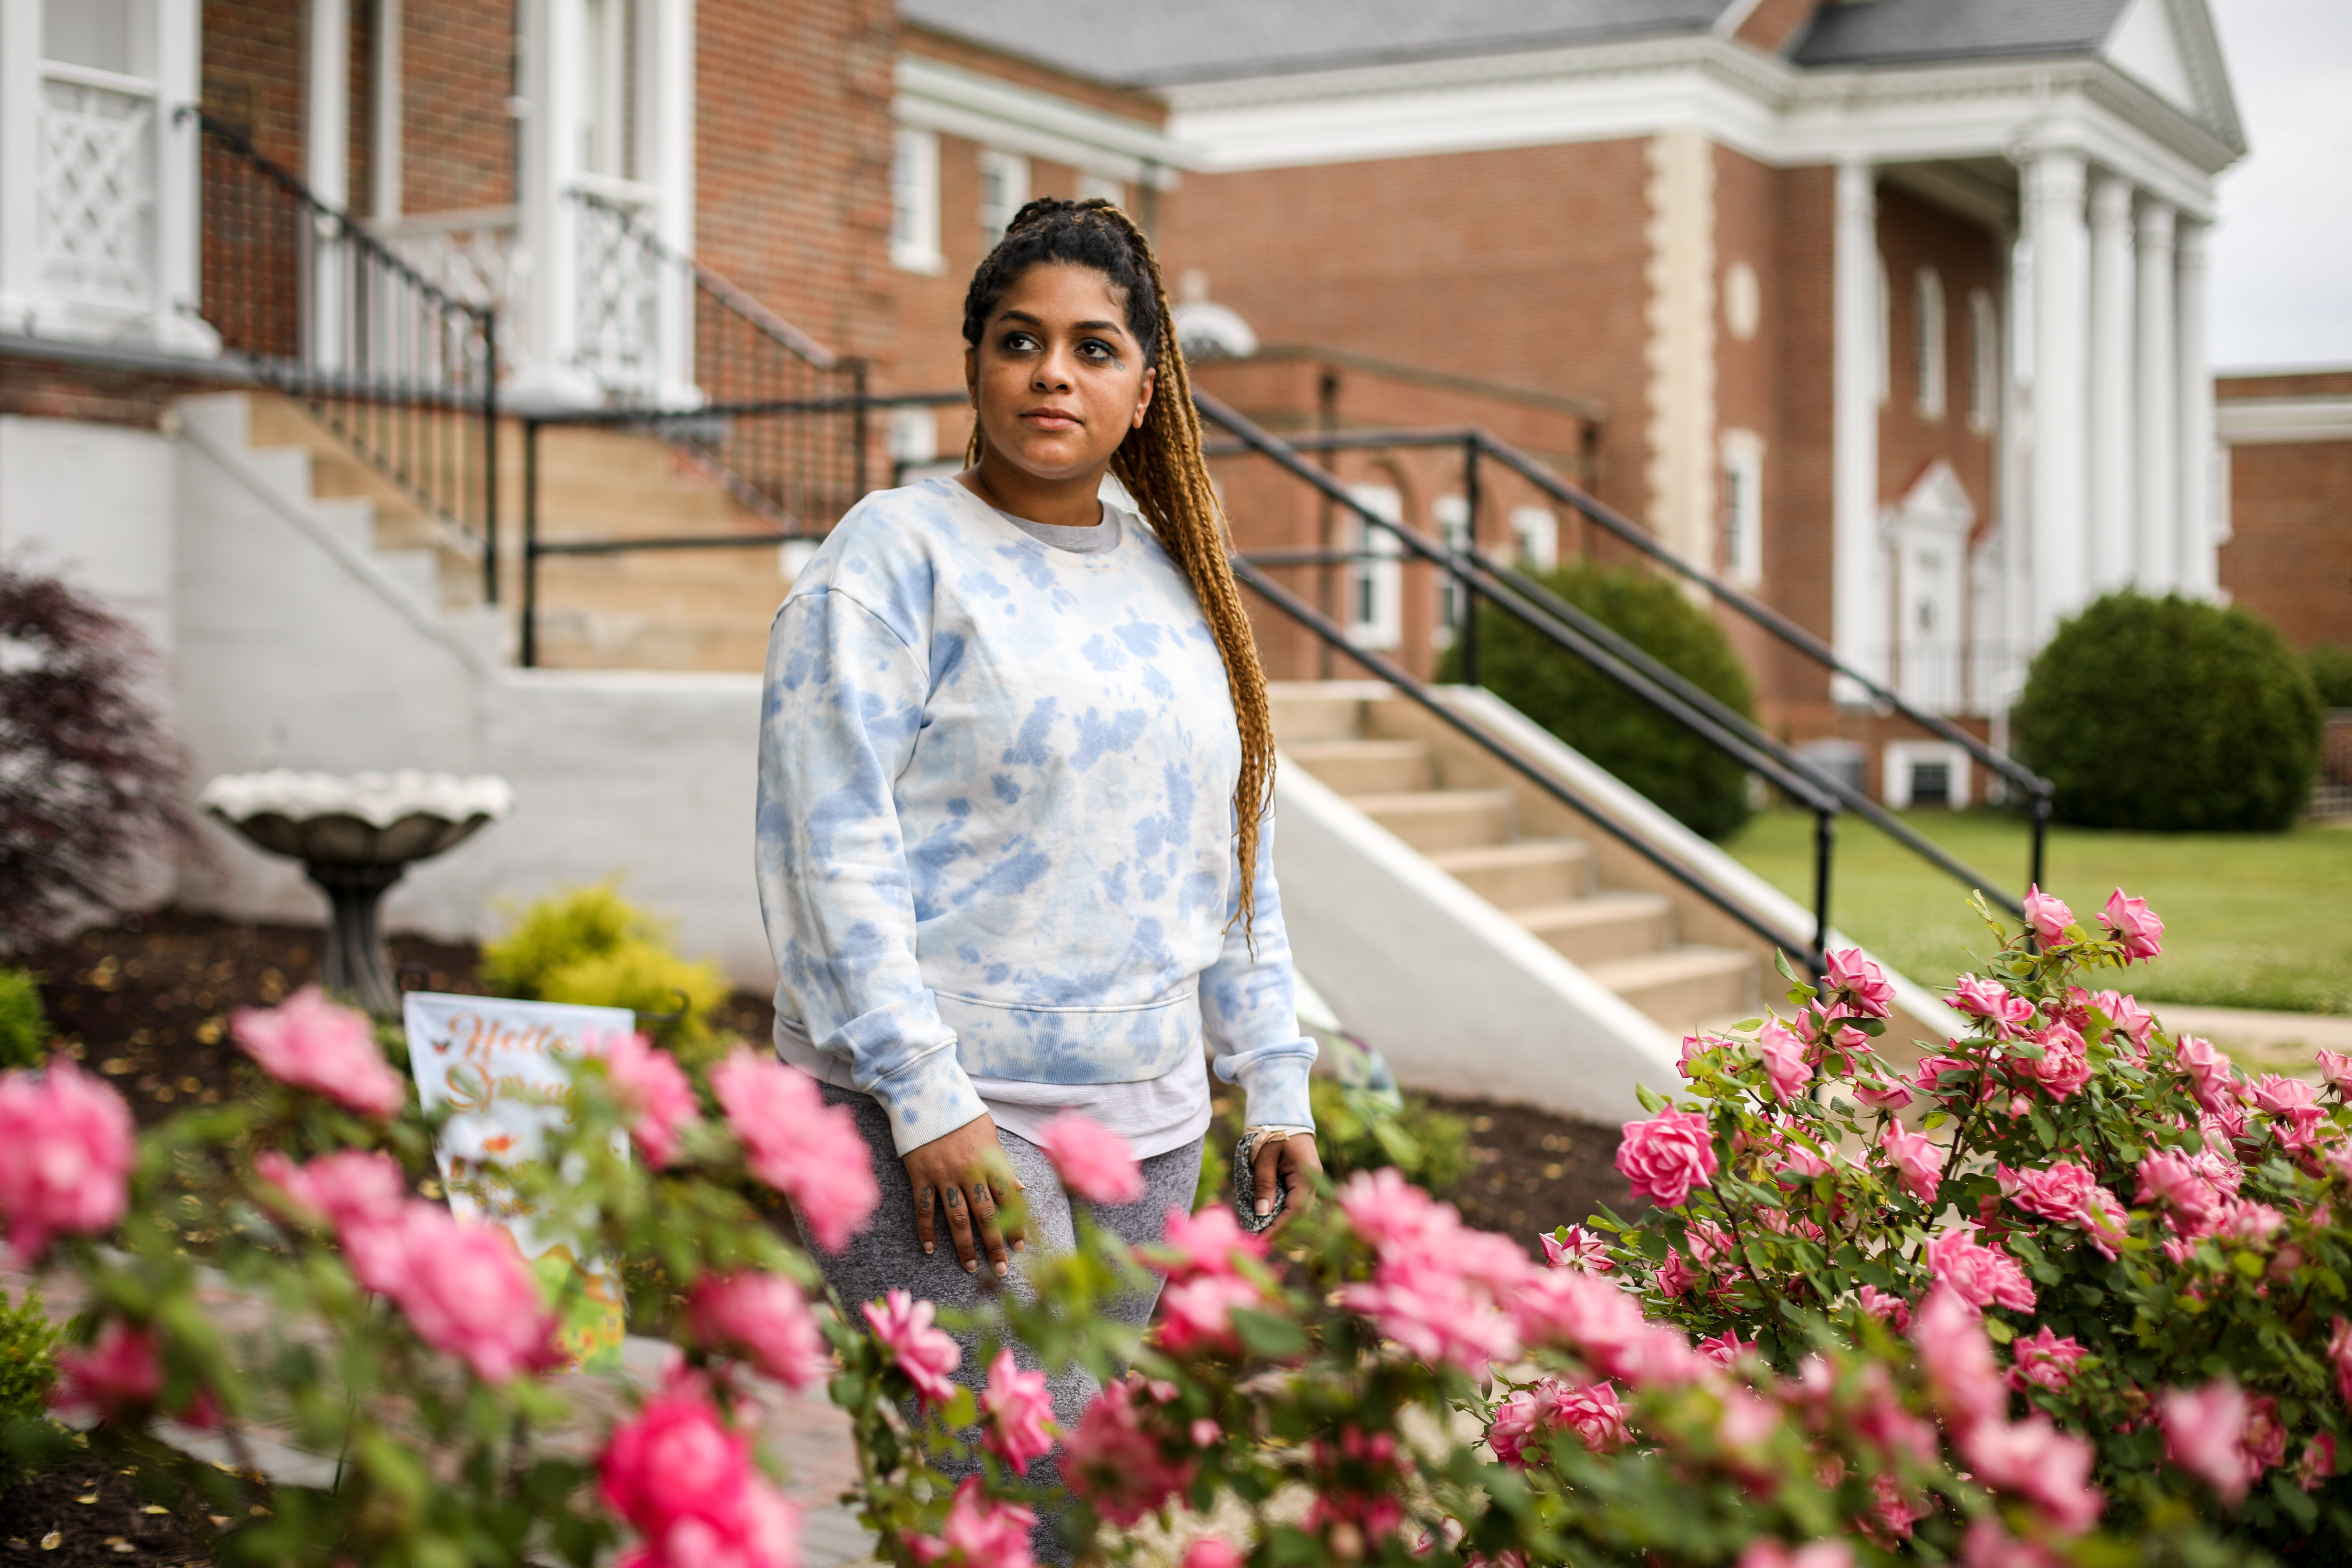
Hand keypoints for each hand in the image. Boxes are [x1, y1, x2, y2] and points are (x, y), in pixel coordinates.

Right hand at [903, 1114, 1025, 1276]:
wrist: (927, 1094)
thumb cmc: (962, 1112)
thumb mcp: (990, 1134)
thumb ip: (1003, 1165)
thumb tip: (1021, 1191)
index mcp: (990, 1161)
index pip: (1009, 1200)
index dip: (1016, 1225)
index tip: (1020, 1247)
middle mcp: (969, 1172)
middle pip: (986, 1215)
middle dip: (995, 1244)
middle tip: (1001, 1270)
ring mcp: (943, 1175)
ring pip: (957, 1218)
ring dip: (965, 1246)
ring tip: (971, 1267)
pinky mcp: (920, 1175)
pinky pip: (924, 1208)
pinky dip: (925, 1230)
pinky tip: (929, 1248)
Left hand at [1251, 1132, 1322, 1237]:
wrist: (1285, 1115)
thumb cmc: (1274, 1132)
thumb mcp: (1264, 1157)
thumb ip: (1263, 1184)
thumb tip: (1262, 1213)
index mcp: (1307, 1174)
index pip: (1296, 1210)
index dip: (1280, 1227)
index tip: (1262, 1238)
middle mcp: (1313, 1180)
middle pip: (1300, 1214)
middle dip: (1281, 1228)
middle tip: (1258, 1238)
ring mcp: (1310, 1181)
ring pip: (1298, 1210)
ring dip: (1281, 1221)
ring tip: (1260, 1230)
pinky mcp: (1303, 1181)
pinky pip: (1294, 1201)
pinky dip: (1281, 1211)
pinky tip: (1266, 1216)